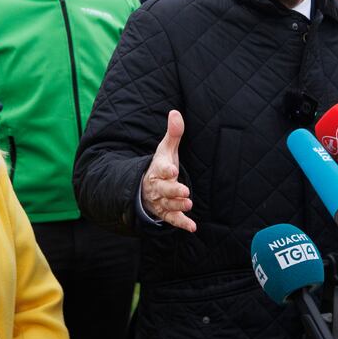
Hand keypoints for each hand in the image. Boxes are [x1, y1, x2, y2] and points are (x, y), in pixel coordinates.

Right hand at [141, 110, 195, 231]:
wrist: (145, 186)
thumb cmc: (161, 165)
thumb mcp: (166, 149)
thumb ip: (173, 133)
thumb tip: (175, 112)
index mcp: (158, 169)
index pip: (161, 169)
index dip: (166, 170)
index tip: (172, 169)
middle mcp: (158, 186)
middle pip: (164, 189)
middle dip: (173, 190)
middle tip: (184, 191)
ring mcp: (160, 201)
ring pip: (168, 205)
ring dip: (178, 206)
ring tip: (188, 204)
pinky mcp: (165, 212)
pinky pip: (172, 219)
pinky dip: (181, 223)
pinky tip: (192, 227)